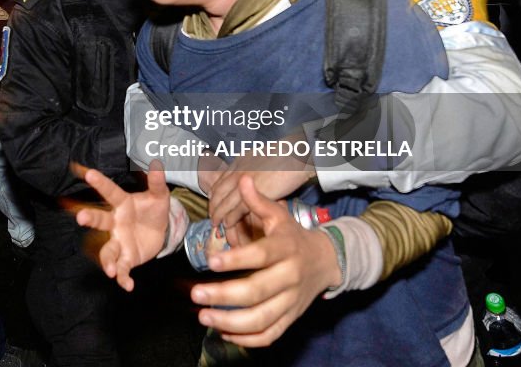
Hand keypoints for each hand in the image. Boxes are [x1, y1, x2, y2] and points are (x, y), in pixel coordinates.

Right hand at [74, 162, 170, 291]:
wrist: (160, 232)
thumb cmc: (154, 210)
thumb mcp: (159, 196)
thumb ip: (157, 182)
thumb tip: (158, 164)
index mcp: (122, 204)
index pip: (110, 192)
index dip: (100, 183)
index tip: (89, 173)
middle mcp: (115, 223)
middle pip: (100, 220)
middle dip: (90, 218)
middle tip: (81, 217)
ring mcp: (119, 241)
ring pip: (108, 251)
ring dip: (107, 260)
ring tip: (110, 270)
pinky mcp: (126, 258)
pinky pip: (122, 268)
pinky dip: (123, 278)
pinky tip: (127, 286)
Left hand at [189, 176, 340, 347]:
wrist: (325, 262)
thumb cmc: (292, 236)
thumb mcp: (279, 215)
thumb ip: (258, 201)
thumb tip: (243, 180)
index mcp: (284, 249)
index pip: (260, 256)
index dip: (237, 260)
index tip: (211, 262)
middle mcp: (289, 277)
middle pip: (257, 292)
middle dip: (224, 296)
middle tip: (196, 294)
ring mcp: (291, 301)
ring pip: (261, 319)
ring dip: (230, 322)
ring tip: (203, 317)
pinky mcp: (290, 318)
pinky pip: (270, 334)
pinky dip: (247, 339)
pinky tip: (224, 332)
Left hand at [208, 147, 313, 231]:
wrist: (295, 154)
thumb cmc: (285, 154)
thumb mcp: (260, 156)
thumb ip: (251, 165)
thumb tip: (249, 171)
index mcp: (239, 163)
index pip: (220, 180)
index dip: (215, 193)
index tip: (213, 200)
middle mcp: (237, 173)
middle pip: (218, 192)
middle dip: (213, 205)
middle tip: (212, 215)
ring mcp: (243, 184)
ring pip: (224, 203)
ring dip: (218, 215)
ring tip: (216, 223)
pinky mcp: (252, 195)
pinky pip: (236, 210)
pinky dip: (230, 219)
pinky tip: (227, 225)